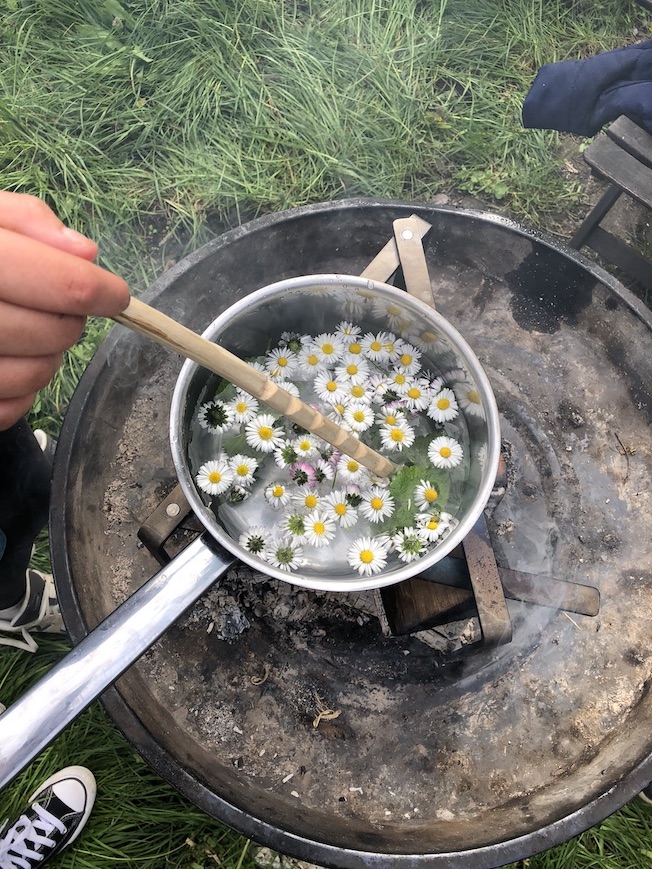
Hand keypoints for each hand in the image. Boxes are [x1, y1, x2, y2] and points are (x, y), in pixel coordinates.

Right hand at [0, 192, 129, 429]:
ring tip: (26, 330)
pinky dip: (20, 389)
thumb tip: (84, 252)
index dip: (102, 291)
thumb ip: (23, 218)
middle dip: (69, 319)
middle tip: (55, 304)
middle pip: (55, 332)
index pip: (64, 284)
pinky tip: (4, 359)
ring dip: (48, 355)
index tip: (115, 294)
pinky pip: (9, 409)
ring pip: (37, 374)